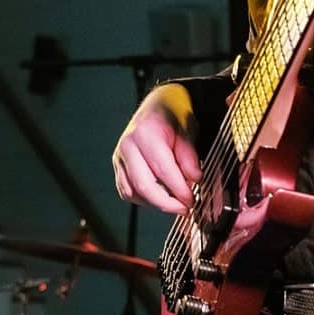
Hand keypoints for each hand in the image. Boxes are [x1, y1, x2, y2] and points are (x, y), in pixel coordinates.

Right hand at [112, 84, 200, 213]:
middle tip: (184, 209)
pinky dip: (143, 200)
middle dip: (166, 203)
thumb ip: (189, 156)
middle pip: (144, 186)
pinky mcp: (119, 167)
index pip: (162, 170)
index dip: (179, 189)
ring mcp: (120, 157)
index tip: (192, 200)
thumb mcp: (188, 130)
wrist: (157, 105)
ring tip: (174, 203)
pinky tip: (159, 197)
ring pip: (133, 192)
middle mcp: (128, 146)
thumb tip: (194, 179)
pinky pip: (127, 192)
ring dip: (155, 203)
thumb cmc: (173, 116)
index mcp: (145, 134)